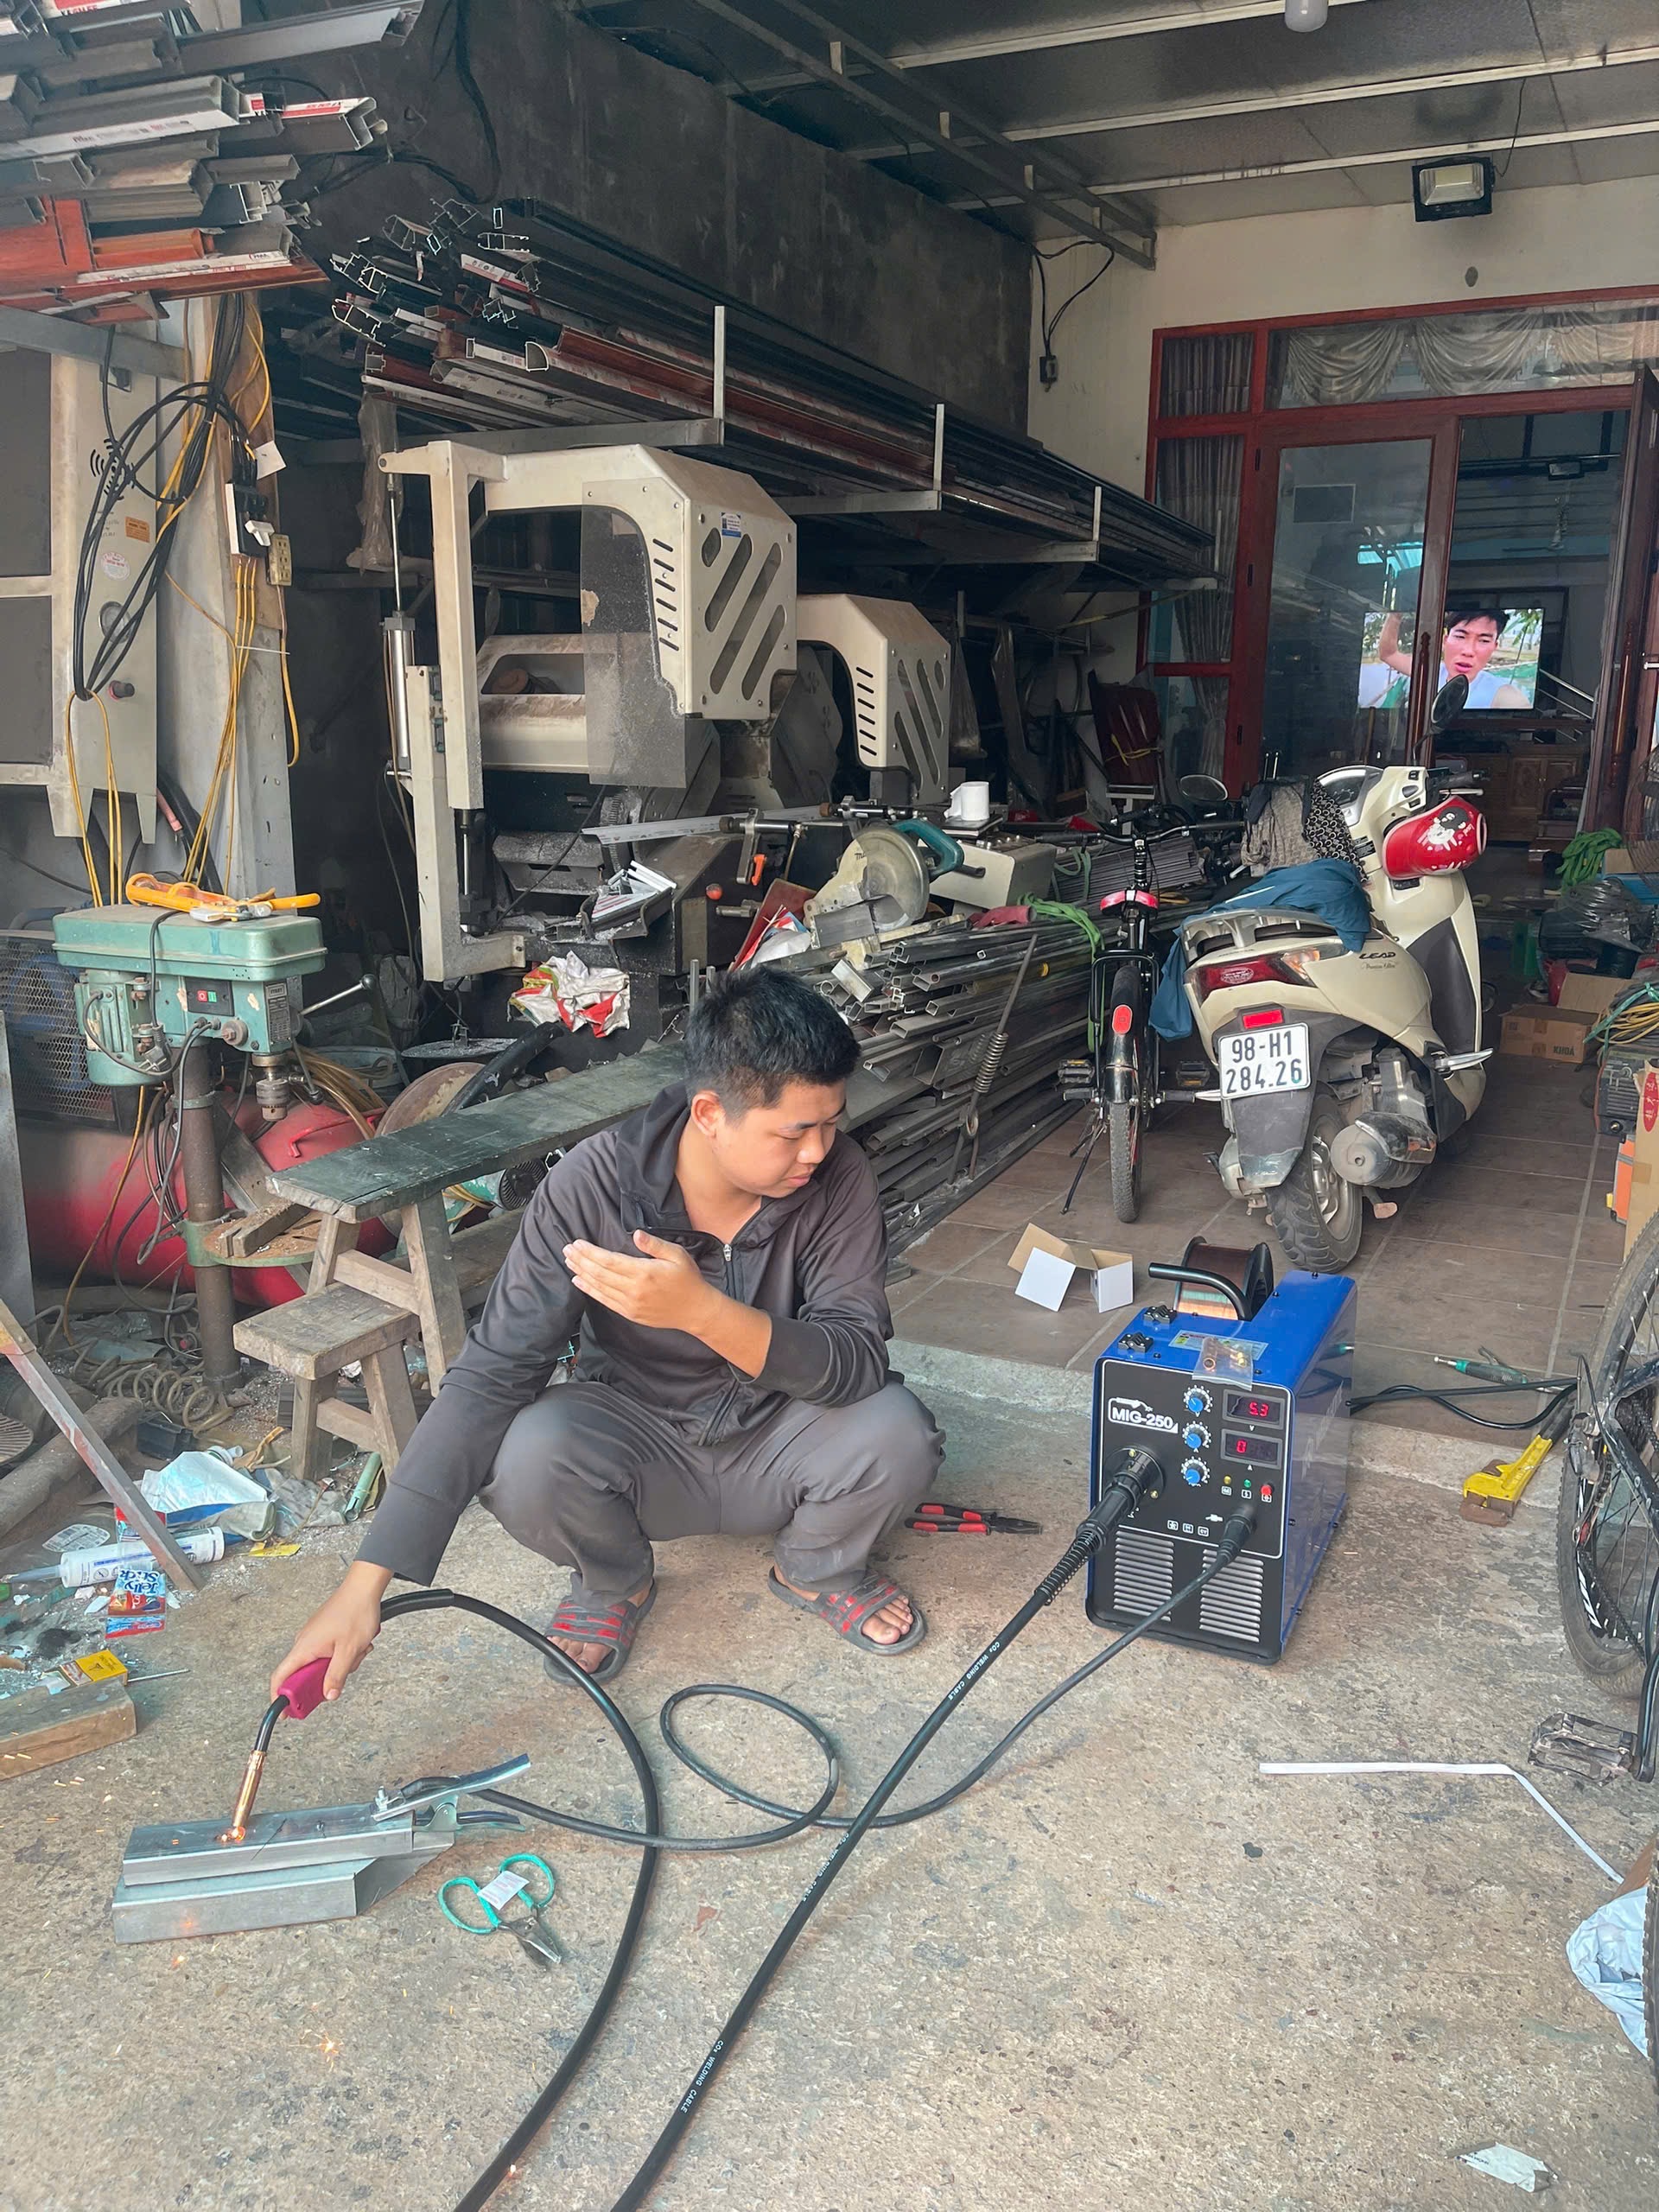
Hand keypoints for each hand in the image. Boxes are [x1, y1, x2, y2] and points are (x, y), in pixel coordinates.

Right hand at [269, 1561, 391, 1702]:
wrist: (364, 1588)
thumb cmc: (355, 1612)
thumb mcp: (349, 1651)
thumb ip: (337, 1676)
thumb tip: (328, 1695)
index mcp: (304, 1648)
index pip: (280, 1677)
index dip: (279, 1698)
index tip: (285, 1713)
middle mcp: (304, 1643)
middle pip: (304, 1675)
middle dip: (326, 1679)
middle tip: (342, 1676)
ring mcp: (314, 1638)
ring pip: (322, 1665)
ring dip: (341, 1665)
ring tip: (357, 1651)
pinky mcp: (324, 1635)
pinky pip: (330, 1654)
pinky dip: (344, 1655)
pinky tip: (358, 1646)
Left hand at [563, 1232, 713, 1332]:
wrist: (696, 1310)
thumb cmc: (688, 1280)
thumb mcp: (677, 1255)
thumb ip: (655, 1244)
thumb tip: (636, 1234)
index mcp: (644, 1272)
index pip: (609, 1261)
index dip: (590, 1252)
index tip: (577, 1243)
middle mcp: (633, 1290)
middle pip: (599, 1273)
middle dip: (581, 1260)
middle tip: (567, 1250)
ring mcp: (630, 1304)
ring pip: (599, 1287)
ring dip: (582, 1273)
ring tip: (569, 1262)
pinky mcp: (630, 1313)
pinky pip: (605, 1301)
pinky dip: (589, 1290)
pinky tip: (580, 1281)